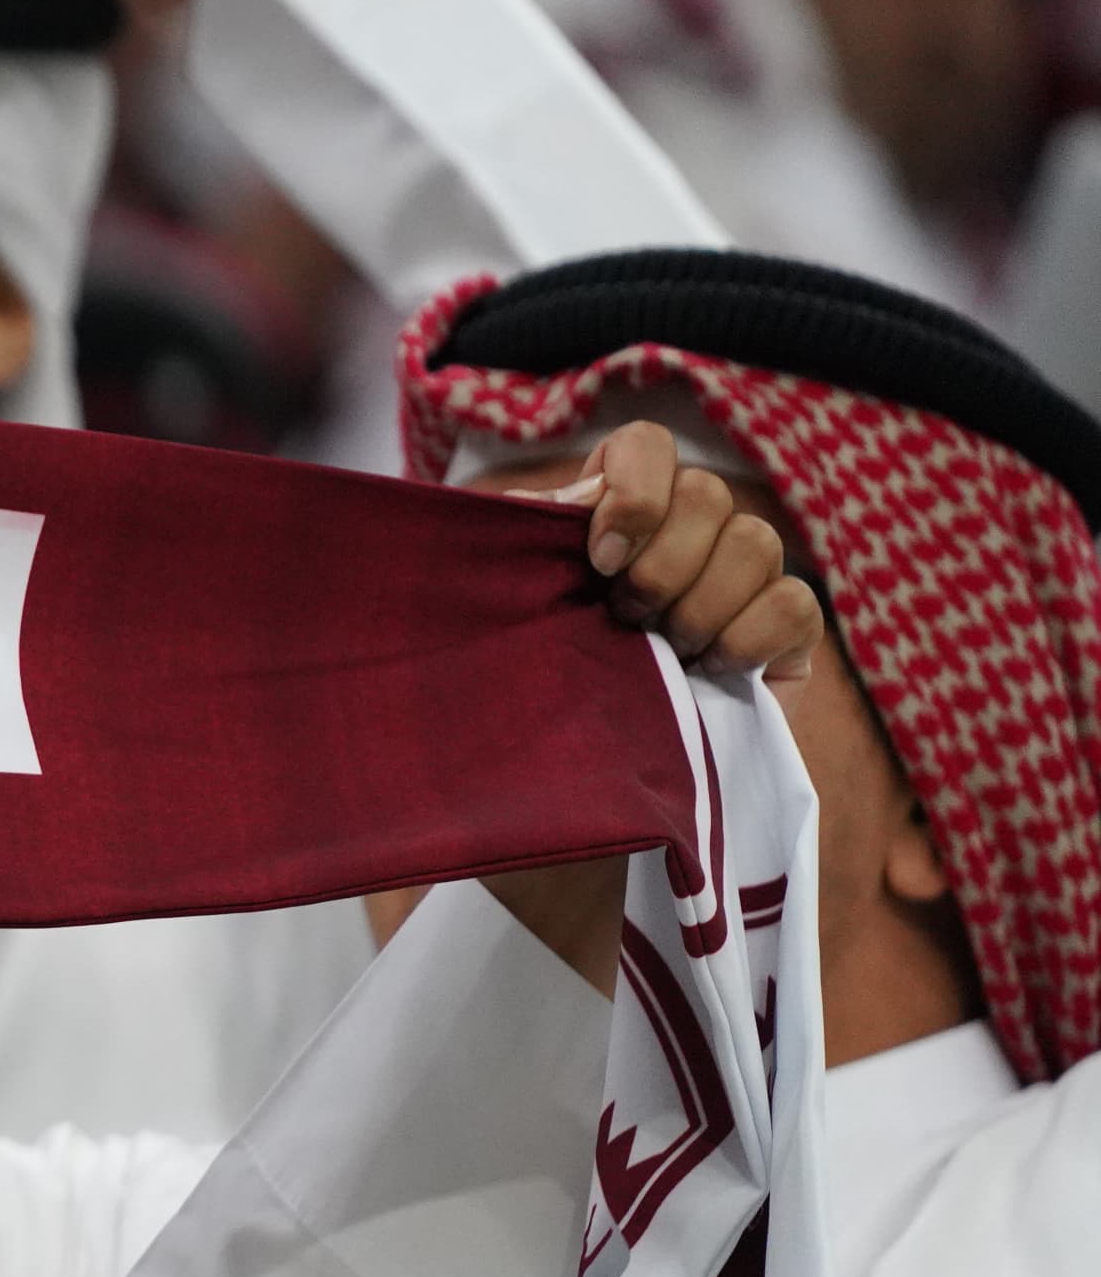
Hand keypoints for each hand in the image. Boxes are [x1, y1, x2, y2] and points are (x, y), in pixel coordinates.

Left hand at [465, 417, 825, 986]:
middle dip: (667, 558)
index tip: (596, 555)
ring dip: (708, 599)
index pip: (642, 446)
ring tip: (665, 653)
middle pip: (712, 495)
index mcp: (594, 528)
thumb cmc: (497, 722)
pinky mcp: (768, 653)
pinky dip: (761, 634)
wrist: (542, 830)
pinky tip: (717, 670)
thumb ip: (512, 558)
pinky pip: (797, 609)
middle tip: (625, 620)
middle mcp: (665, 551)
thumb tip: (560, 505)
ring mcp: (722, 598)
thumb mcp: (480, 637)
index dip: (635, 485)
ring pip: (760, 545)